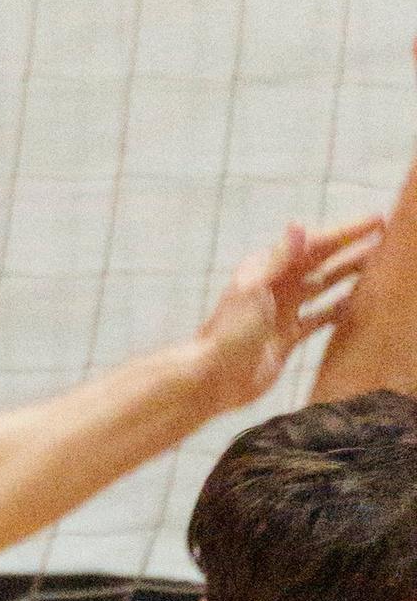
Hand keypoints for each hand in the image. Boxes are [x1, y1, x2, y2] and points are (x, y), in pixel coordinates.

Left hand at [189, 214, 384, 409]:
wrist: (214, 378)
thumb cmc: (228, 332)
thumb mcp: (254, 290)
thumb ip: (279, 259)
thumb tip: (299, 225)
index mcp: (268, 268)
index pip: (314, 244)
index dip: (346, 232)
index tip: (376, 221)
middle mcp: (277, 286)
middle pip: (323, 262)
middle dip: (353, 250)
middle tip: (386, 240)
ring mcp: (284, 312)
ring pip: (324, 288)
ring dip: (349, 276)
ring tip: (379, 266)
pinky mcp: (288, 337)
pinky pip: (319, 318)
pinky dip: (337, 310)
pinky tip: (357, 304)